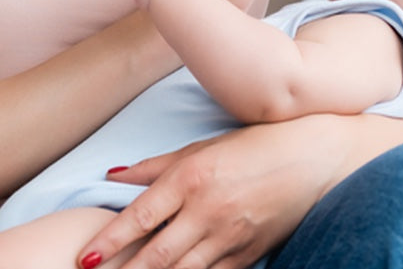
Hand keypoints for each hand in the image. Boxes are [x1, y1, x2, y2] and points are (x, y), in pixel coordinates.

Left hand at [77, 116, 341, 268]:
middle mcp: (208, 210)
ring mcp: (231, 236)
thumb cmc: (256, 145)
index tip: (86, 257)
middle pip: (157, 254)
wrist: (316, 158)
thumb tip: (114, 175)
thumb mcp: (203, 146)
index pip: (142, 215)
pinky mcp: (250, 255)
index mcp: (192, 177)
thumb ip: (156, 166)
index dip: (111, 239)